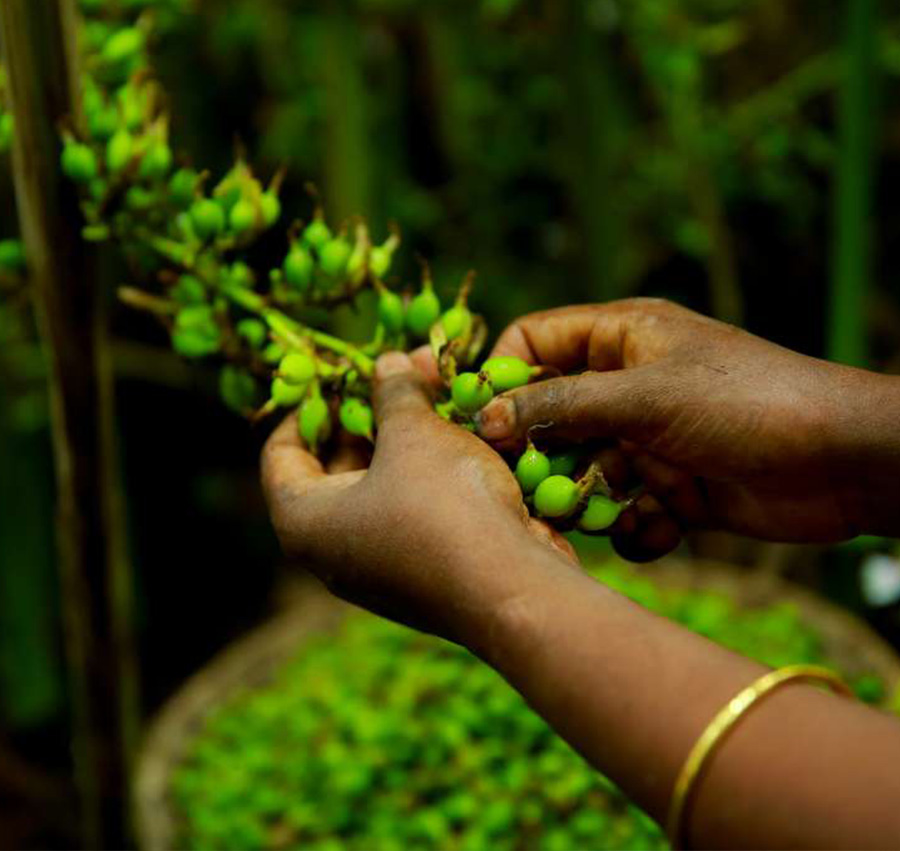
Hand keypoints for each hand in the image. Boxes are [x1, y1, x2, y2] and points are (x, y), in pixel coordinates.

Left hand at [260, 351, 576, 644]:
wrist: (512, 588)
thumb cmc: (443, 505)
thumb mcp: (414, 433)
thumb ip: (394, 393)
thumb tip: (386, 364)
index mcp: (305, 522)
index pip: (280, 455)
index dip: (307, 408)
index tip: (339, 377)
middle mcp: (332, 554)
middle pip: (335, 469)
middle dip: (370, 416)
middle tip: (400, 377)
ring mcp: (379, 570)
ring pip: (382, 489)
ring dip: (406, 441)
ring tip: (438, 397)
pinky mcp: (423, 577)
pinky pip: (414, 513)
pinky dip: (430, 475)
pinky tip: (464, 442)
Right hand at [477, 298, 896, 558]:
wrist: (841, 462)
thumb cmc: (743, 403)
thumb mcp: (644, 396)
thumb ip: (562, 405)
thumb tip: (489, 417)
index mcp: (621, 339)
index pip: (536, 343)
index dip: (504, 377)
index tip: (481, 422)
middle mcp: (628, 387)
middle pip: (551, 416)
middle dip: (542, 454)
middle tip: (526, 488)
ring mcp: (649, 439)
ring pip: (584, 472)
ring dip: (587, 499)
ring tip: (602, 516)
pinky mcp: (672, 489)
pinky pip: (626, 511)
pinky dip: (635, 527)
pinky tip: (660, 529)